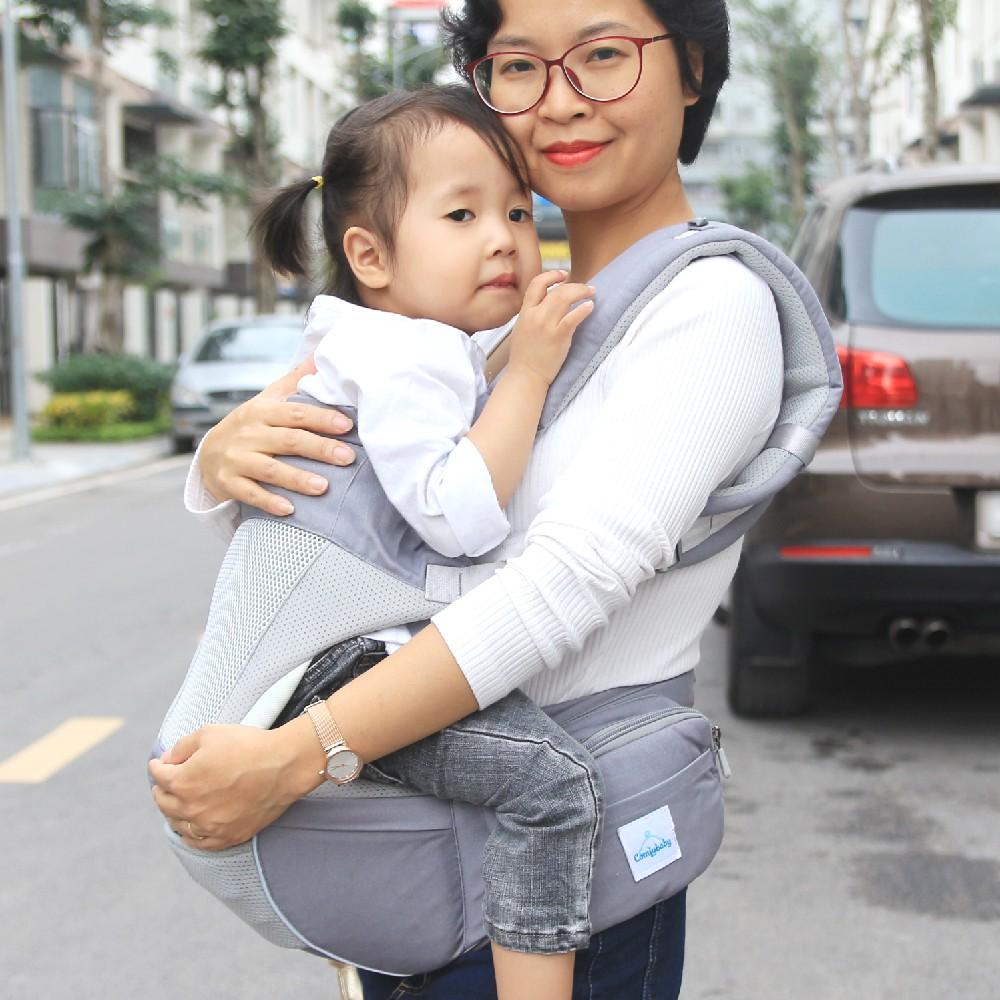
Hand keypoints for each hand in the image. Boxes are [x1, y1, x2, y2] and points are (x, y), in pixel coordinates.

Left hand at [148, 719, 321, 850]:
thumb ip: (181, 747)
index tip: (161, 763)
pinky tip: (190, 828)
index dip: (158, 766)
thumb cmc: (249, 746)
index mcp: (183, 781)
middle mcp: (191, 808)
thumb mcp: (210, 733)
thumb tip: (168, 759)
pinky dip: (190, 835)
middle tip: (164, 783)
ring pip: (178, 824)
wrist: (283, 766)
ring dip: (173, 812)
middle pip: (164, 802)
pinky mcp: (228, 836)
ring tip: (176, 803)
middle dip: (162, 789)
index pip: (159, 775)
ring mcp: (209, 826)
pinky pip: (199, 843)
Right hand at [199, 358, 357, 516]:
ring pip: (269, 468)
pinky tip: (290, 509)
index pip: (295, 412)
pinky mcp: (228, 482)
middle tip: (347, 458)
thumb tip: (320, 354)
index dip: (321, 418)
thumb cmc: (250, 426)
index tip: (347, 425)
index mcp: (262, 411)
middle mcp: (249, 433)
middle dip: (319, 448)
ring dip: (296, 478)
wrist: (208, 455)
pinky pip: (249, 493)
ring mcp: (236, 459)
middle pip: (287, 440)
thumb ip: (294, 380)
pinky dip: (269, 501)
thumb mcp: (267, 400)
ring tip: (323, 487)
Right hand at [508, 271, 594, 387]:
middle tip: (587, 287)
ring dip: (582, 292)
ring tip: (592, 294)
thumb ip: (532, 315)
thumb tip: (547, 305)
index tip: (563, 275)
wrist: (525, 376)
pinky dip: (584, 309)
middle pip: (557, 290)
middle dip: (575, 285)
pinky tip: (590, 307)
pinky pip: (573, 317)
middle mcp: (535, 316)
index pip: (537, 284)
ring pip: (566, 298)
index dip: (552, 275)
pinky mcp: (558, 337)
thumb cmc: (524, 357)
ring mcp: (547, 326)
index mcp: (525, 312)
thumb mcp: (522, 329)